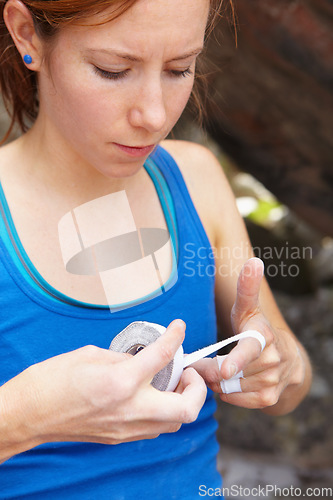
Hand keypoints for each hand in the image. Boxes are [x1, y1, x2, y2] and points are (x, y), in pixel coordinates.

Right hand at [0, 320, 206, 461]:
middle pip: (186, 409)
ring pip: (174, 423)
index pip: (163, 356)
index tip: (179, 328)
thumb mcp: (92, 354)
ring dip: (180, 400)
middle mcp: (129, 409)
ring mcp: (125, 428)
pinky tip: (149, 396)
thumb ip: (125, 358)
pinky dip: (161, 411)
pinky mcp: (119, 437)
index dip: (176, 337)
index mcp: (121, 382)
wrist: (30, 413)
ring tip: (169, 382)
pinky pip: (154, 427)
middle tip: (186, 371)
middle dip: (196, 388)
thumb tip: (143, 358)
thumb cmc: (53, 379)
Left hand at [192, 258, 305, 410]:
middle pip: (230, 373)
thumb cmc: (257, 330)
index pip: (249, 350)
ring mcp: (272, 381)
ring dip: (217, 383)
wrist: (287, 359)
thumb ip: (247, 287)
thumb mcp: (249, 309)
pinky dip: (228, 395)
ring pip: (232, 388)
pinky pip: (239, 401)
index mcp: (263, 336)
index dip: (236, 360)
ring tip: (214, 374)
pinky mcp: (270, 398)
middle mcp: (272, 360)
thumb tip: (254, 260)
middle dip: (210, 371)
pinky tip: (227, 385)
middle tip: (198, 367)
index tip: (224, 370)